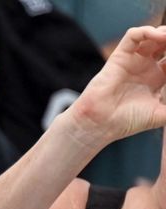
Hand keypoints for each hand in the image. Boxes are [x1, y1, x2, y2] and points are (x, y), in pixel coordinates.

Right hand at [66, 25, 165, 147]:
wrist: (102, 123)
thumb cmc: (127, 121)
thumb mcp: (161, 113)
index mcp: (159, 79)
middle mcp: (147, 67)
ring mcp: (134, 60)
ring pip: (152, 36)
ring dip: (164, 33)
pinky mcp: (120, 56)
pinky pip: (133, 36)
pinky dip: (146, 31)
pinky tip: (158, 36)